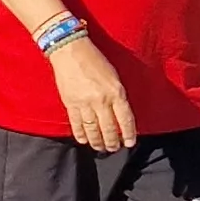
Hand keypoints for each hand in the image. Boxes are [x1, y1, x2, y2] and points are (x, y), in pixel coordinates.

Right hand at [45, 35, 135, 152]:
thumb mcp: (114, 76)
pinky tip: (84, 140)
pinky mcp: (70, 104)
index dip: (128, 133)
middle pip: (108, 128)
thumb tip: (120, 115)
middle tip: (114, 149)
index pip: (125, 119)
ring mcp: (84, 103)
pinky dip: (80, 134)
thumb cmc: (95, 60)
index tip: (129, 143)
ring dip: (97, 141)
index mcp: (116, 92)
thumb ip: (118, 96)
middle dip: (112, 142)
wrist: (70, 51)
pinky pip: (76, 124)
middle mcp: (101, 100)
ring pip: (92, 129)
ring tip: (101, 148)